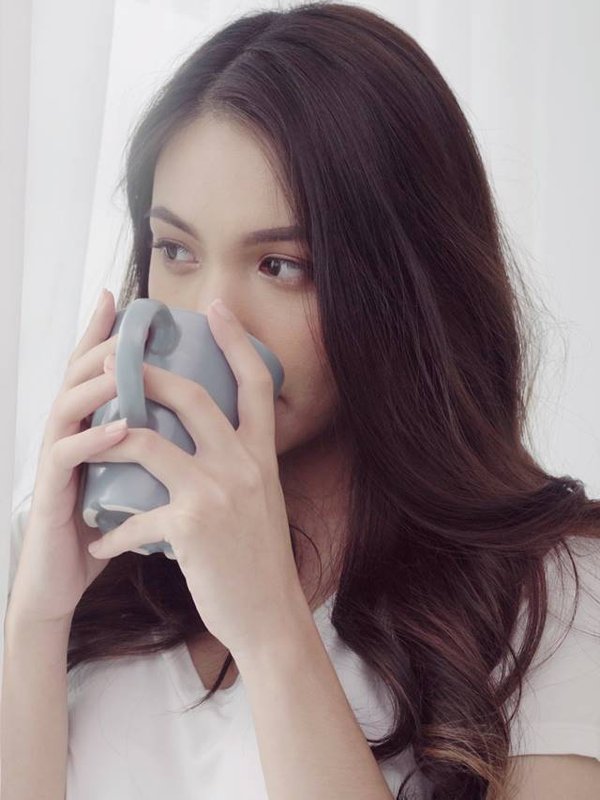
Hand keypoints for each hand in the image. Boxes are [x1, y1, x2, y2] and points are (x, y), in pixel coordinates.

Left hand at [86, 298, 305, 658]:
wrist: (269, 615)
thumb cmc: (258, 558)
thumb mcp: (261, 499)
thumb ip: (241, 464)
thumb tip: (215, 437)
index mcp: (261, 456)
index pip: (255, 384)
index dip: (236, 341)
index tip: (216, 308)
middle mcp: (244, 466)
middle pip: (194, 397)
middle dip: (151, 374)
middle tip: (119, 361)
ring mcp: (217, 494)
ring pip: (150, 442)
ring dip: (111, 435)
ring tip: (88, 437)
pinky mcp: (191, 528)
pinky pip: (135, 516)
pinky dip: (112, 529)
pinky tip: (101, 541)